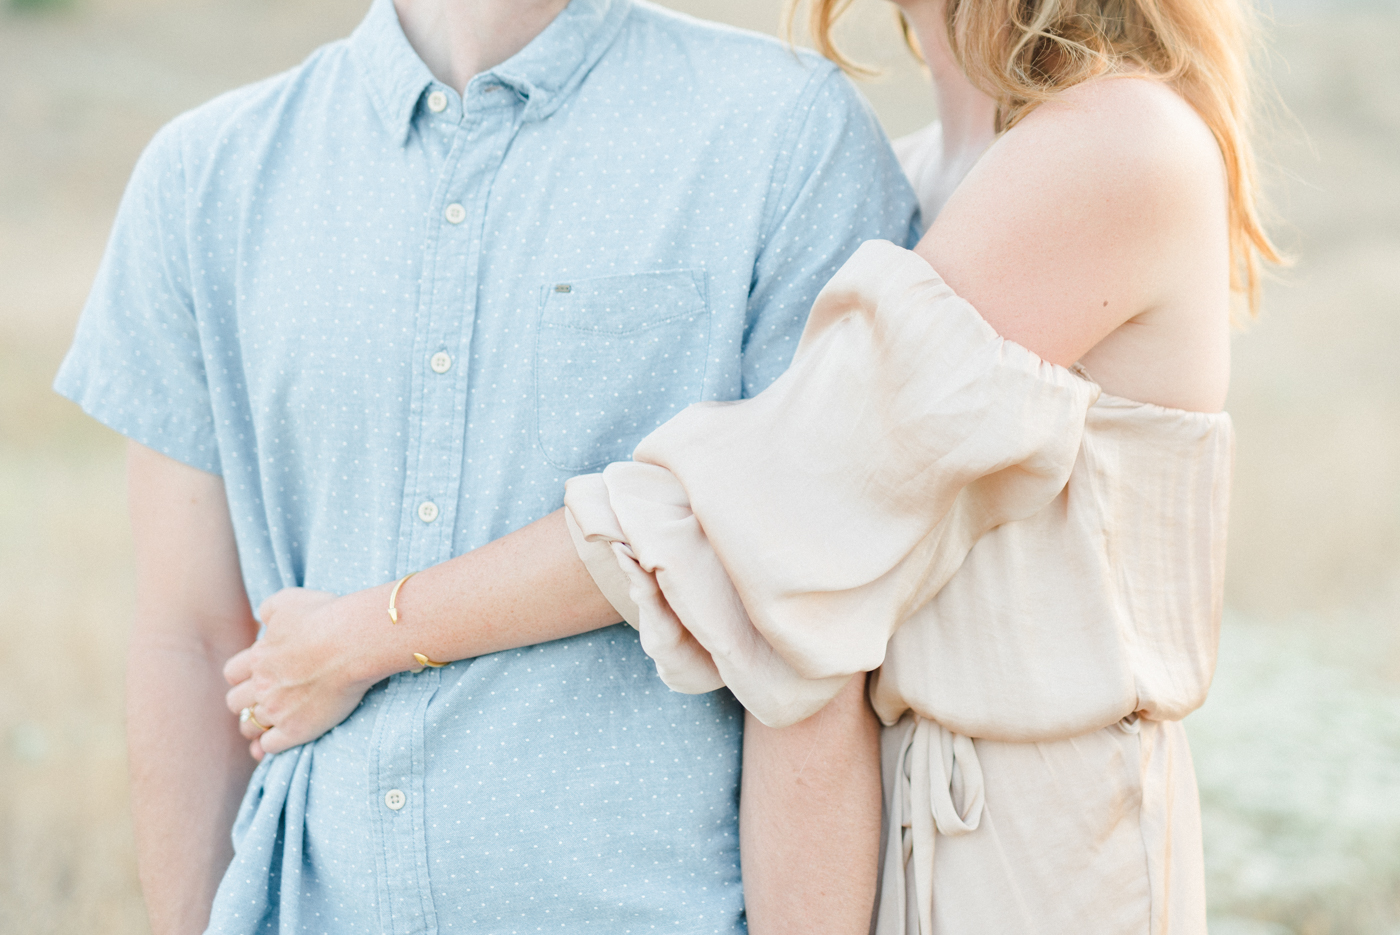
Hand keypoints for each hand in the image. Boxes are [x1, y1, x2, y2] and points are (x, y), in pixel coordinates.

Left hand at [223, 586, 385, 759]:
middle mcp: (261, 685)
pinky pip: (269, 746)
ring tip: (269, 725)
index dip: (243, 676)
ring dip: (256, 726)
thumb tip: (263, 620)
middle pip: (236, 703)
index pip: (232, 674)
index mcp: (258, 657)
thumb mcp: (289, 601)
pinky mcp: (296, 729)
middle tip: (264, 701)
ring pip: (249, 727)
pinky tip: (278, 742)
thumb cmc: (326, 616)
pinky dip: (269, 746)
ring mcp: (276, 710)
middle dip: (246, 702)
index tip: (258, 676)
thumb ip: (269, 610)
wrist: (352, 642)